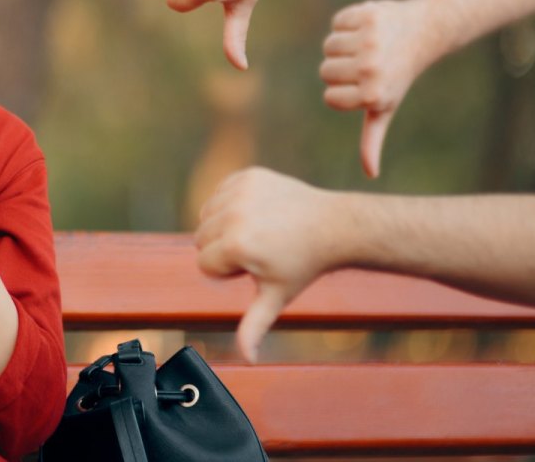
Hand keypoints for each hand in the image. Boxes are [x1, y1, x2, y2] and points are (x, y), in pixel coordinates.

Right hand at [195, 167, 343, 361]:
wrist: (333, 226)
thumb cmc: (303, 265)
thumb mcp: (276, 296)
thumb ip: (253, 326)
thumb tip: (247, 359)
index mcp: (237, 245)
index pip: (204, 264)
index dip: (228, 272)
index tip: (257, 267)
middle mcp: (234, 214)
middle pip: (200, 239)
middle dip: (222, 248)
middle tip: (260, 250)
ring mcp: (240, 191)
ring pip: (206, 215)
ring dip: (223, 225)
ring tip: (258, 231)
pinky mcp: (247, 175)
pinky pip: (219, 192)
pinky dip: (231, 203)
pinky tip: (258, 212)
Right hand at [320, 0, 433, 177]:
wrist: (425, 33)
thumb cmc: (398, 76)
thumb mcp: (385, 108)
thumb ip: (372, 140)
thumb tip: (370, 173)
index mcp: (374, 96)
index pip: (330, 97)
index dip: (341, 92)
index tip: (362, 86)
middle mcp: (372, 70)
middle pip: (325, 71)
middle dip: (340, 67)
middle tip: (367, 63)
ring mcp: (371, 42)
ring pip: (329, 45)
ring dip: (343, 43)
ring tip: (368, 45)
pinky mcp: (369, 16)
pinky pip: (338, 22)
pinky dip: (349, 22)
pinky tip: (368, 26)